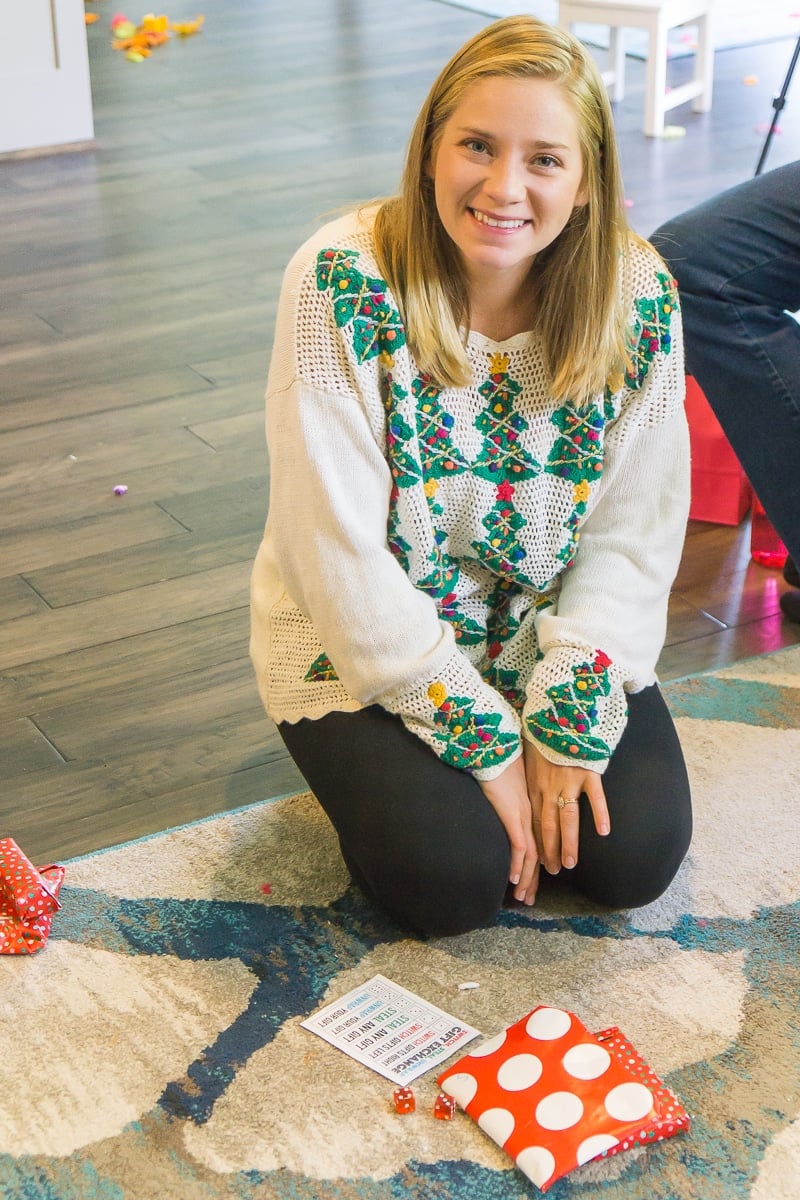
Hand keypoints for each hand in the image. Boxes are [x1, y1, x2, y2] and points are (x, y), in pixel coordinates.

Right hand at [478, 754, 539, 904]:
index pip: (535, 842)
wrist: (495, 745)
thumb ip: (507, 796)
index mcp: (529, 808)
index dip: (535, 864)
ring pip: (529, 854)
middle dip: (532, 879)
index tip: (532, 881)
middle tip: (529, 899)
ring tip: (522, 896)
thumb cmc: (499, 760)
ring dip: (526, 878)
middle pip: (535, 853)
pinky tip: (514, 878)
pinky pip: (518, 843)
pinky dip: (517, 862)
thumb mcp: (507, 781)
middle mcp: (529, 814)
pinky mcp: (512, 813)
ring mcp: (522, 814)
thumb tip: (499, 806)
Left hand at [523, 740, 609, 874]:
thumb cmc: (541, 730)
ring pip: (567, 819)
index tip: (538, 861)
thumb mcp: (526, 753)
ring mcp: (568, 781)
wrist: (556, 711)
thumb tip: (520, 778)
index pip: (533, 821)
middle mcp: (549, 787)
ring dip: (568, 843)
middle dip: (550, 851)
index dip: (536, 842)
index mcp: (534, 784)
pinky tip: (604, 832)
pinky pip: (594, 797)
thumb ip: (528, 771)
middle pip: (548, 826)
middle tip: (554, 872)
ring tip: (570, 864)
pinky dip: (600, 814)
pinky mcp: (587, 772)